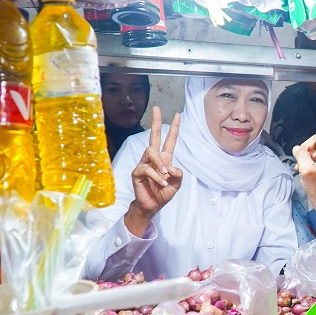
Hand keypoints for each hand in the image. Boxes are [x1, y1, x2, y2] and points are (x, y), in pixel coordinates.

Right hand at [125, 107, 182, 235]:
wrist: (152, 206)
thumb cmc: (162, 194)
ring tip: (165, 175)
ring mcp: (144, 164)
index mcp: (165, 159)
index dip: (174, 128)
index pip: (169, 140)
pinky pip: (147, 169)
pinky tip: (161, 183)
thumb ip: (178, 175)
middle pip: (154, 136)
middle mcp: (153, 159)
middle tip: (157, 108)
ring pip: (151, 152)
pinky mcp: (137, 172)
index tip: (178, 115)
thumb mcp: (176, 184)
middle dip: (156, 122)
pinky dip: (157, 176)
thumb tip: (171, 167)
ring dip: (160, 163)